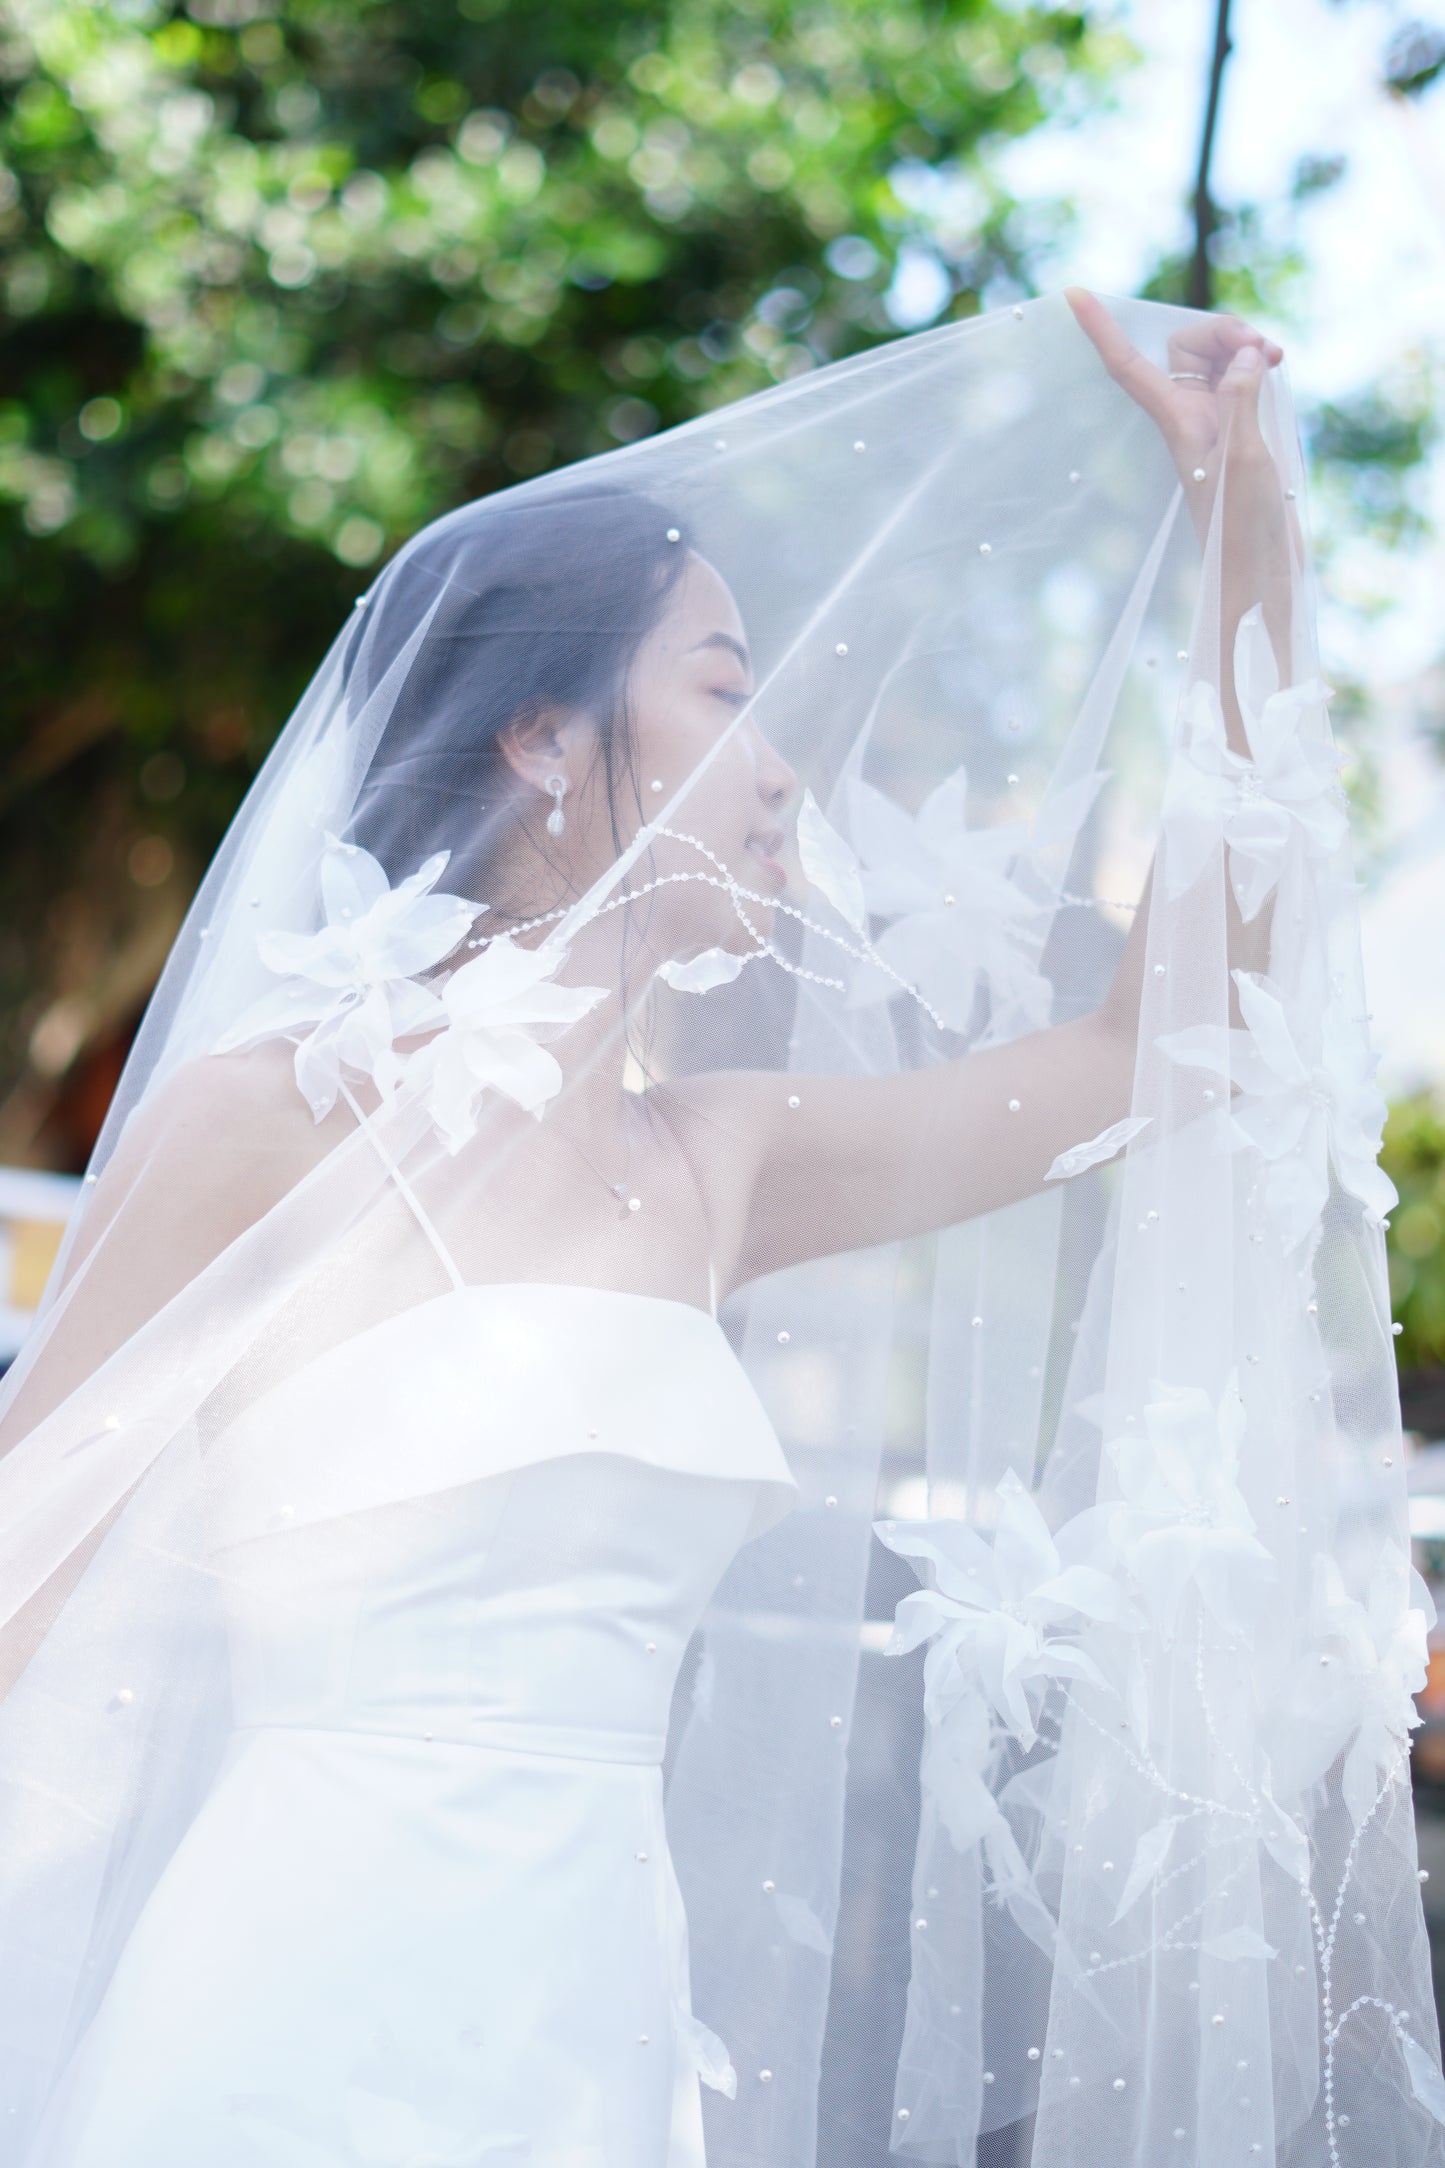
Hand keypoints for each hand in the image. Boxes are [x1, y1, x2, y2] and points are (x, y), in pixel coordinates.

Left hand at [1063, 286, 1282, 507]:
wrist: (1260, 569)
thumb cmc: (1243, 526)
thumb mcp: (1244, 458)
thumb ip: (1243, 399)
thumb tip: (1245, 354)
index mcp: (1176, 421)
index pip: (1127, 366)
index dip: (1101, 330)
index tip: (1073, 294)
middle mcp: (1190, 415)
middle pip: (1189, 345)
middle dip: (1223, 330)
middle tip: (1262, 347)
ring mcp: (1217, 420)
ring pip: (1221, 356)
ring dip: (1246, 344)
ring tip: (1277, 358)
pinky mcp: (1242, 428)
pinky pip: (1244, 375)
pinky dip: (1260, 363)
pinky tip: (1280, 369)